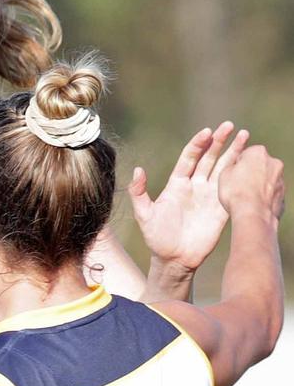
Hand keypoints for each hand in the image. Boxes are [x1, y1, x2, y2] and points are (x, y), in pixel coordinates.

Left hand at [129, 121, 248, 271]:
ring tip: (245, 135)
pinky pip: (232, 188)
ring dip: (234, 152)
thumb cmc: (156, 237)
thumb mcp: (144, 214)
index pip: (189, 157)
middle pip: (209, 158)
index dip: (198, 144)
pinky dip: (240, 174)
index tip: (207, 131)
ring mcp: (209, 196)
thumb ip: (139, 192)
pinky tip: (249, 162)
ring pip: (223, 169)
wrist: (174, 259)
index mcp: (177, 183)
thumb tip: (137, 170)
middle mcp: (194, 185)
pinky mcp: (221, 208)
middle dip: (219, 141)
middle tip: (230, 125)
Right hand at [219, 145, 284, 221]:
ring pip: (266, 180)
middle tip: (237, 185)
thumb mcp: (224, 173)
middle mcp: (274, 163)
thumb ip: (232, 165)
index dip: (236, 165)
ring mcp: (281, 180)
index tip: (231, 174)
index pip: (245, 154)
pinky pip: (270, 194)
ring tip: (244, 197)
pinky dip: (263, 197)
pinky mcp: (283, 195)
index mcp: (258, 152)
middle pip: (258, 165)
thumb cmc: (236, 191)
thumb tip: (236, 167)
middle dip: (250, 173)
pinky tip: (253, 205)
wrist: (253, 214)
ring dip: (257, 185)